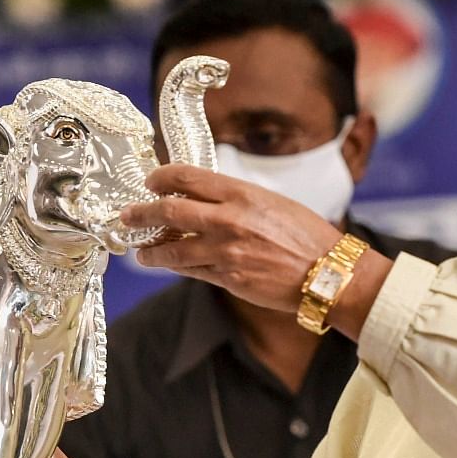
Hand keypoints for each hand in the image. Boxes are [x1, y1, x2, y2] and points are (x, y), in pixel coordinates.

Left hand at [123, 165, 393, 338]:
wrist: (329, 272)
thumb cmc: (307, 235)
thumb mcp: (272, 202)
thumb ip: (236, 200)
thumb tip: (205, 201)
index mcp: (242, 193)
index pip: (187, 177)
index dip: (161, 178)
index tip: (150, 182)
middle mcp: (229, 220)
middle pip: (169, 213)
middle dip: (141, 214)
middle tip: (127, 216)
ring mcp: (226, 252)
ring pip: (173, 250)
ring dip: (152, 251)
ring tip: (142, 252)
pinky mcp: (228, 280)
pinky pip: (193, 272)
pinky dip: (177, 268)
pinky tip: (170, 266)